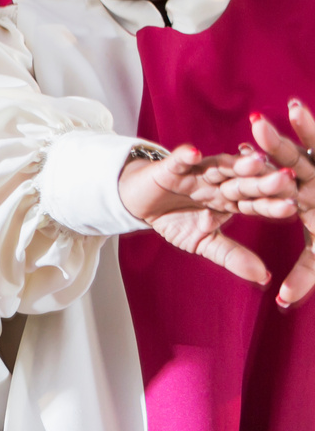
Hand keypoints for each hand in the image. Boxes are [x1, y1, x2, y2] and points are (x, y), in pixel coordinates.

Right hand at [118, 144, 299, 285]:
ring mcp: (196, 173)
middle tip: (286, 178)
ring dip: (234, 163)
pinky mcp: (170, 167)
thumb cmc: (173, 220)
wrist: (138, 203)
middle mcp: (218, 184)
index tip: (293, 207)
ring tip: (253, 161)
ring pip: (219, 167)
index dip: (272, 205)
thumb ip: (232, 256)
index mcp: (230, 202)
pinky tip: (194, 153)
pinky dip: (184, 156)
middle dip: (263, 181)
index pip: (255, 203)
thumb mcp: (203, 242)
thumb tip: (265, 277)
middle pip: (243, 183)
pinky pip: (178, 160)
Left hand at [248, 102, 314, 306]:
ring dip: (302, 131)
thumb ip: (305, 275)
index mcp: (299, 198)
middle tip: (253, 126)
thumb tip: (281, 300)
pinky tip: (299, 108)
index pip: (274, 187)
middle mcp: (311, 179)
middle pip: (289, 161)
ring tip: (287, 110)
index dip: (257, 177)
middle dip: (274, 146)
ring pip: (312, 150)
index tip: (235, 159)